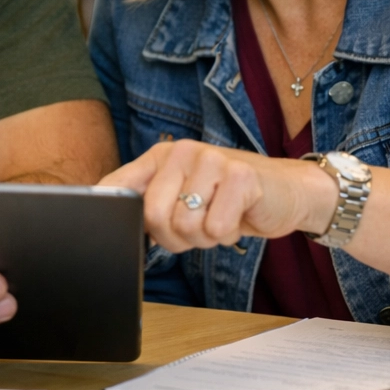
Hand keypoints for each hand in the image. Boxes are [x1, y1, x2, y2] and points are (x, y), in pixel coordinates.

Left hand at [101, 141, 335, 252]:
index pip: (118, 184)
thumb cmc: (227, 199)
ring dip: (204, 238)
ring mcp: (211, 160)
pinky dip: (227, 235)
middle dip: (174, 238)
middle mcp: (182, 152)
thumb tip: (110, 222)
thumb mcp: (183, 197)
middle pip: (153, 215)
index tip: (103, 230)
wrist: (286, 191)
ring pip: (186, 225)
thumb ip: (149, 204)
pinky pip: (216, 228)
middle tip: (196, 229)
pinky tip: (238, 217)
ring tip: (219, 219)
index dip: (108, 211)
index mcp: (160, 156)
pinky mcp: (240, 176)